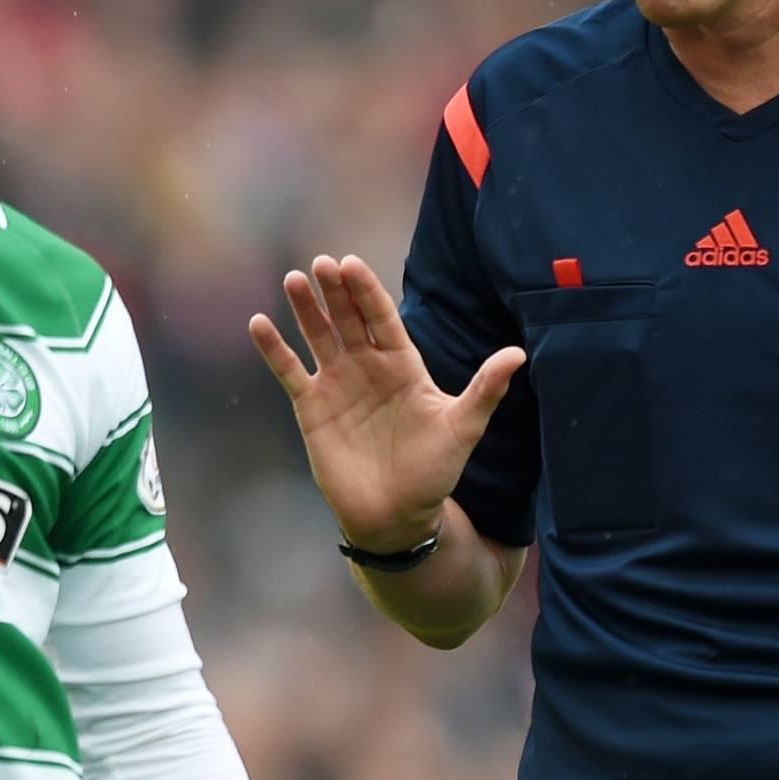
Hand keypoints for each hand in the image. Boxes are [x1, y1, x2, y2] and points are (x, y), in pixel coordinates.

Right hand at [248, 257, 523, 552]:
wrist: (396, 515)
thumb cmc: (434, 472)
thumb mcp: (462, 428)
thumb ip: (485, 389)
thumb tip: (519, 354)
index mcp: (402, 364)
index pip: (382, 317)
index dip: (367, 291)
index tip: (352, 264)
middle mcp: (367, 366)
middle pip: (348, 319)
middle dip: (335, 291)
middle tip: (322, 263)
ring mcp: (337, 384)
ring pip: (318, 336)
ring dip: (305, 309)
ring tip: (294, 280)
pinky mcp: (311, 407)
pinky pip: (290, 371)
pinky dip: (274, 349)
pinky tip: (260, 323)